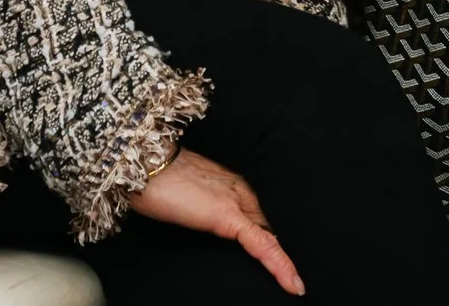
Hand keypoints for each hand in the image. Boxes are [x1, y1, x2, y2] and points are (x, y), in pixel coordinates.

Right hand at [129, 148, 304, 295]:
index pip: (267, 212)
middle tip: (305, 272)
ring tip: (301, 284)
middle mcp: (244, 191)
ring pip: (274, 235)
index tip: (292, 254)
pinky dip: (280, 264)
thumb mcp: (191, 194)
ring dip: (289, 260)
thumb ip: (208, 205)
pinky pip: (262, 244)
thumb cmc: (159, 180)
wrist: (143, 164)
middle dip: (292, 244)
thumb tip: (211, 219)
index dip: (282, 231)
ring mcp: (238, 202)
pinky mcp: (228, 216)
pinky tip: (293, 283)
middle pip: (276, 222)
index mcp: (238, 184)